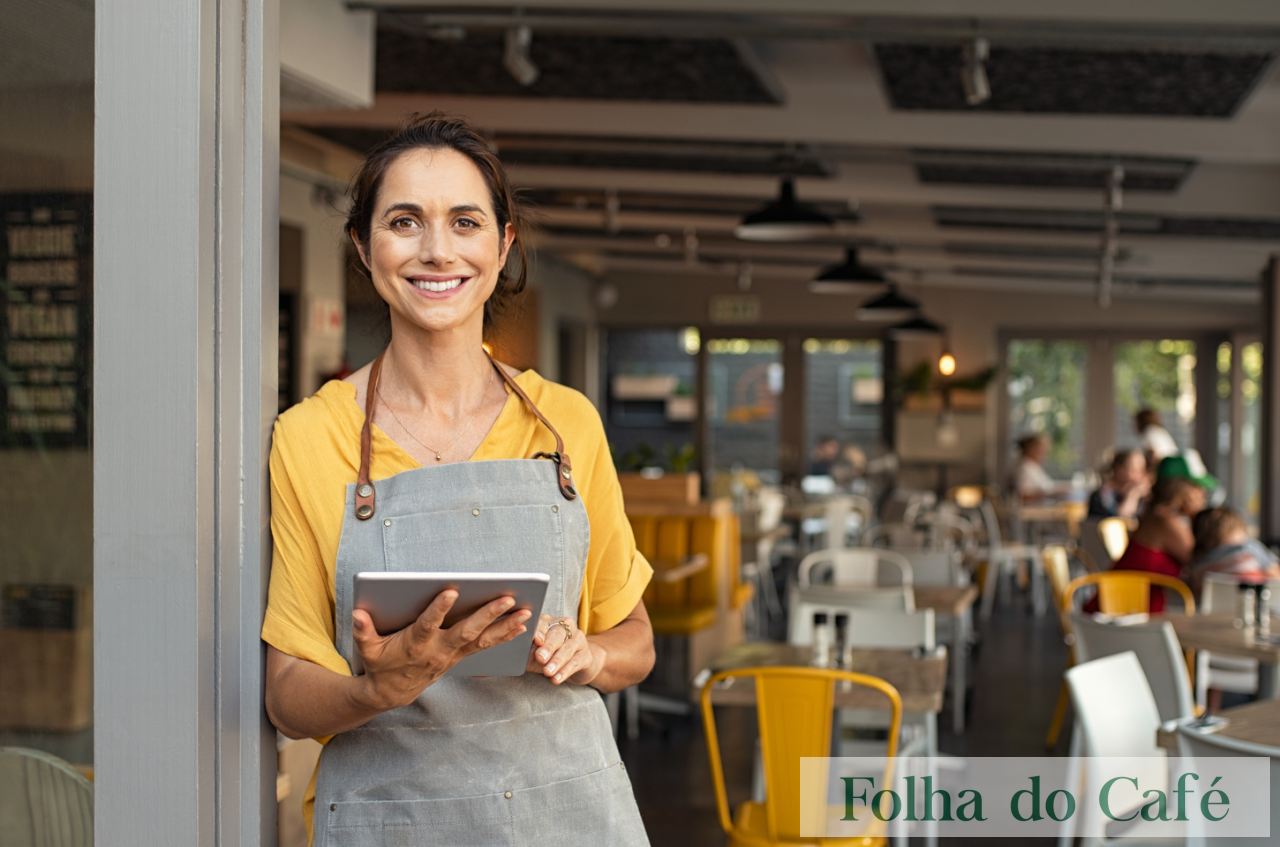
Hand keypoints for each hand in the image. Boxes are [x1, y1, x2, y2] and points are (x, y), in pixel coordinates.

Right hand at [352, 590, 531, 710]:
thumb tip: (358, 614)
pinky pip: (486, 646)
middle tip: (507, 598)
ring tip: (526, 612)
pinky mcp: (460, 656)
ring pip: (483, 639)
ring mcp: (452, 655)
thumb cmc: (380, 664)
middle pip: (466, 631)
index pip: (428, 624)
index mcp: (415, 644)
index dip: (439, 609)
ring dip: (505, 626)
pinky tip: (521, 625)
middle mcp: (438, 650)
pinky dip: (504, 636)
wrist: (392, 693)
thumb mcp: (367, 649)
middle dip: (488, 614)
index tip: (451, 590)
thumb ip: (363, 631)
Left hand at [527, 614, 603, 685]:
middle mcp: (565, 627)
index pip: (543, 623)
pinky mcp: (586, 655)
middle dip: (548, 647)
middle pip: (557, 635)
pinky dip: (565, 671)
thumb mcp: (535, 653)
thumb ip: (527, 652)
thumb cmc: (549, 656)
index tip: (535, 641)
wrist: (576, 663)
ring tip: (548, 672)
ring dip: (556, 661)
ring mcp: (578, 640)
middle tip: (540, 658)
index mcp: (549, 622)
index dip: (539, 631)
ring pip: (567, 649)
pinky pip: (575, 662)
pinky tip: (557, 679)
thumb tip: (512, 656)